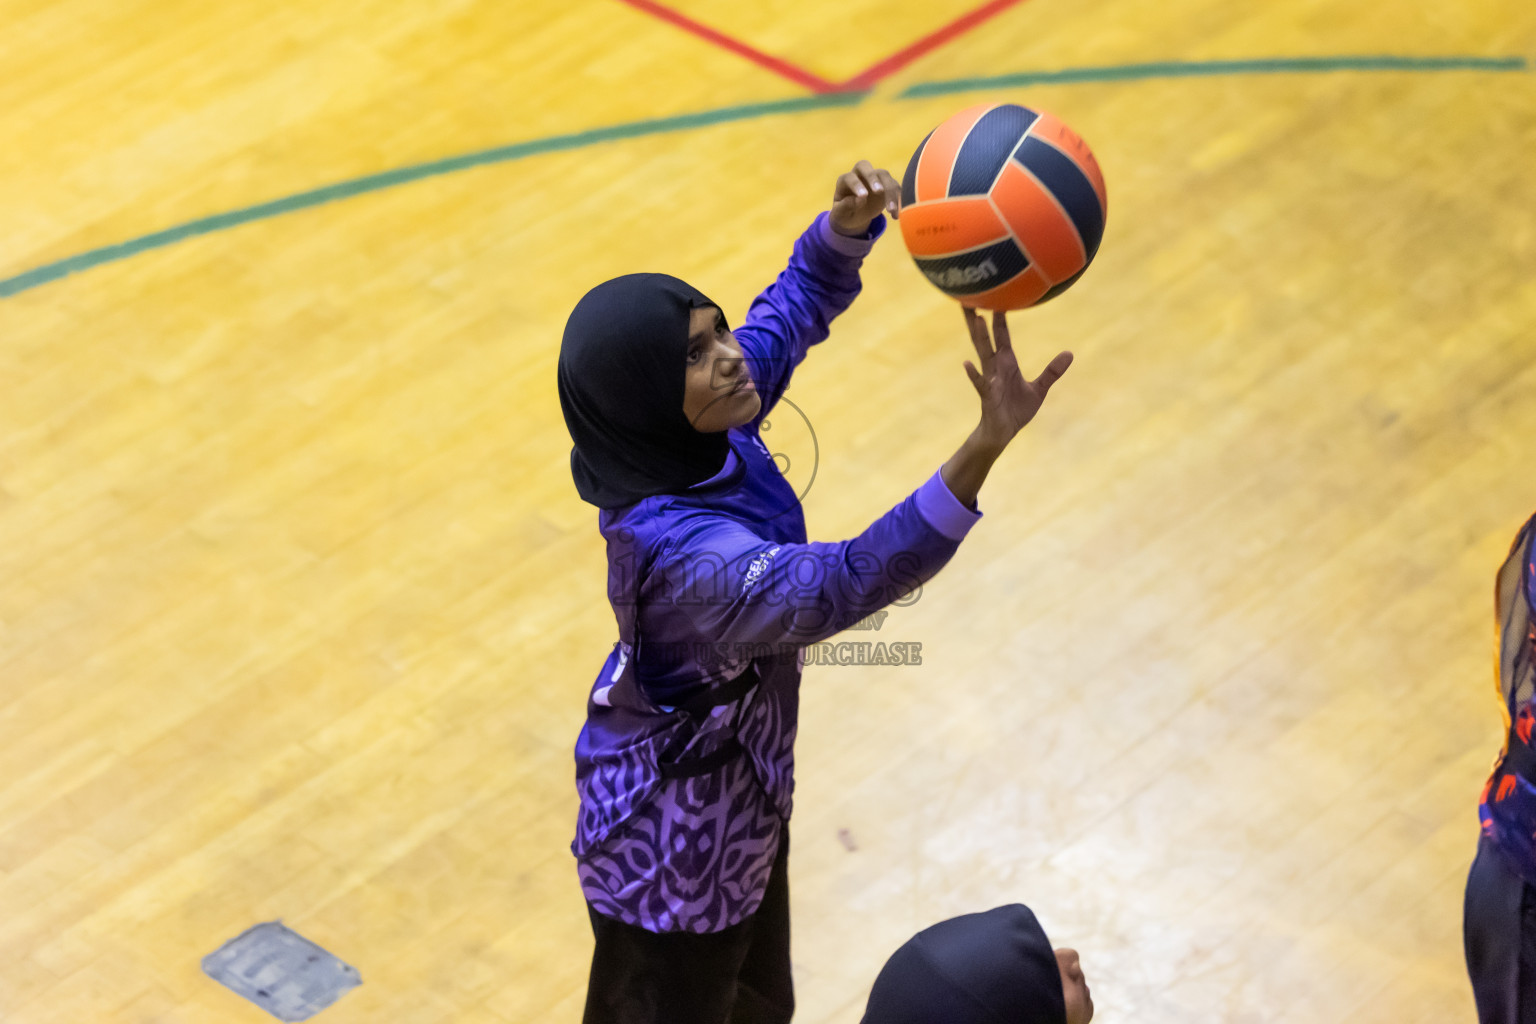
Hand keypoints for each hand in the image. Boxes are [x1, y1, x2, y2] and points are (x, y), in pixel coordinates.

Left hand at [830, 160, 900, 236]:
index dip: (856, 185)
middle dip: (872, 178)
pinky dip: (898, 199)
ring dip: (889, 192)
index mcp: (845, 181)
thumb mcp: (841, 215)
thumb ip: (846, 206)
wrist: (855, 216)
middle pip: (865, 167)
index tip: (863, 196)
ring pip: (884, 176)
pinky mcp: (887, 185)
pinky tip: (896, 214)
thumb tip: (860, 199)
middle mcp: (859, 175)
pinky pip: (895, 187)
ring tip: (891, 210)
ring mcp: (874, 178)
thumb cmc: (845, 214)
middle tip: (879, 191)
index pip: (849, 178)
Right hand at [961, 307, 1071, 452]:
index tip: (998, 298)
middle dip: (979, 320)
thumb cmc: (1017, 410)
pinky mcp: (988, 397)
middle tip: (970, 298)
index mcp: (1007, 364)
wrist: (1004, 433)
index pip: (1002, 337)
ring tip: (976, 319)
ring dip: (979, 337)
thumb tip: (1070, 353)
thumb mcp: (1039, 389)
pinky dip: (973, 374)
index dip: (1000, 319)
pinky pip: (981, 384)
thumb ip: (1052, 371)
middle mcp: (995, 369)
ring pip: (983, 354)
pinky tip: (966, 364)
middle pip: (985, 339)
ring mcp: (990, 381)